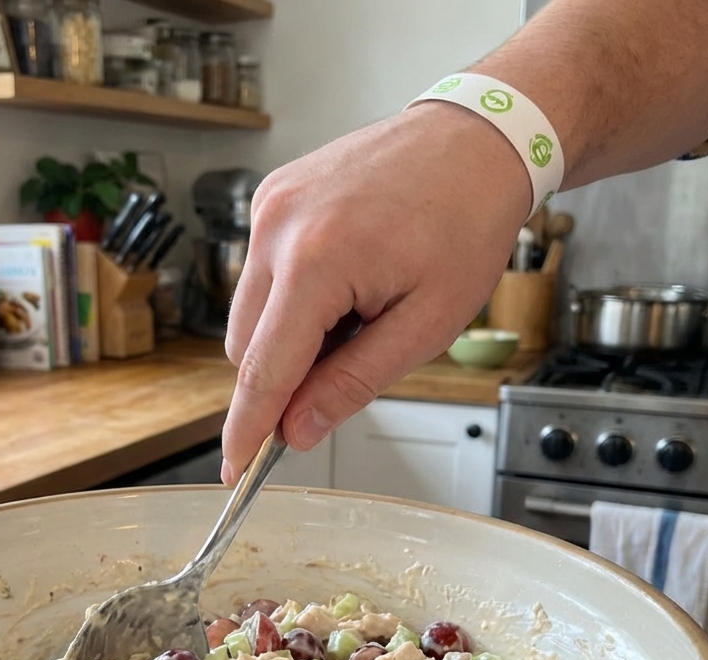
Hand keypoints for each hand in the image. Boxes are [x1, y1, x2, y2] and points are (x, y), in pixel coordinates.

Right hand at [221, 102, 531, 483]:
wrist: (473, 140)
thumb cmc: (464, 224)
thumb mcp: (426, 324)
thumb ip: (353, 382)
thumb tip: (297, 429)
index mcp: (317, 262)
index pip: (263, 371)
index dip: (247, 430)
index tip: (234, 471)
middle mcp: (277, 230)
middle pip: (245, 348)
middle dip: (285, 376)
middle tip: (352, 360)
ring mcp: (269, 208)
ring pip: (248, 315)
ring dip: (290, 337)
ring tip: (357, 310)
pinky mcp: (272, 198)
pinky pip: (261, 276)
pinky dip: (293, 299)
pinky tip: (344, 281)